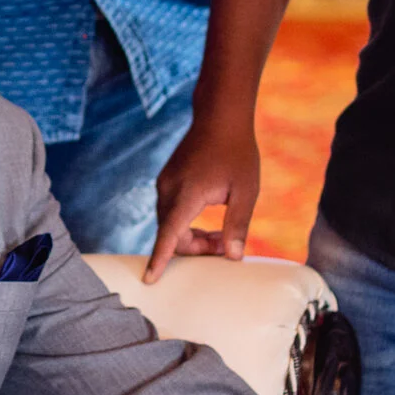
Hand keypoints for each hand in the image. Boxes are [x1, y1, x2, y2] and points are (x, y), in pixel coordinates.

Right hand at [144, 111, 260, 281]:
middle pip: (171, 234)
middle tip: (226, 247)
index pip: (169, 234)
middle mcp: (169, 189)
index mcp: (188, 193)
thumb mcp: (246, 191)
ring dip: (191, 236)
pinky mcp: (167, 179)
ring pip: (170, 223)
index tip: (149, 279)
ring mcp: (165, 182)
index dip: (160, 259)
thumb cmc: (237, 152)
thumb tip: (233, 257)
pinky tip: (209, 219)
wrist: (221, 115)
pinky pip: (170, 210)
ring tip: (222, 236)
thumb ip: (238, 225)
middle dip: (195, 248)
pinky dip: (186, 222)